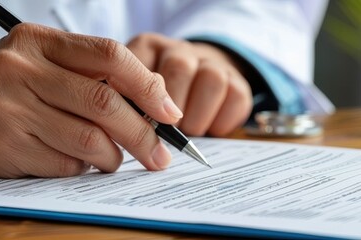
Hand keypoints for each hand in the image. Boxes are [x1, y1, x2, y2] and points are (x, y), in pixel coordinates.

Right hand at [0, 24, 182, 177]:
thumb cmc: (6, 91)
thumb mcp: (41, 65)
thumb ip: (90, 73)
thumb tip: (157, 99)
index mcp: (36, 41)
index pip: (108, 54)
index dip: (147, 85)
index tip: (171, 112)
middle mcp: (19, 68)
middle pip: (103, 100)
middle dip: (142, 132)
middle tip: (159, 155)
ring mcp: (8, 106)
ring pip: (88, 138)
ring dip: (112, 157)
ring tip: (113, 160)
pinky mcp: (2, 143)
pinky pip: (64, 163)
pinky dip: (80, 168)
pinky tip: (74, 163)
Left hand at [126, 33, 251, 136]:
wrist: (195, 88)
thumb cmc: (152, 101)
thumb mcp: (129, 97)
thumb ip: (124, 104)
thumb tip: (123, 124)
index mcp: (147, 48)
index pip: (139, 61)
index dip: (141, 96)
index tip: (140, 123)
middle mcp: (179, 50)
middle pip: (179, 68)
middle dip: (172, 108)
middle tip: (167, 132)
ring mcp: (210, 62)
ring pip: (212, 79)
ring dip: (198, 116)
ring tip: (190, 132)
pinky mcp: (236, 81)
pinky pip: (236, 96)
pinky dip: (221, 121)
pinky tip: (210, 130)